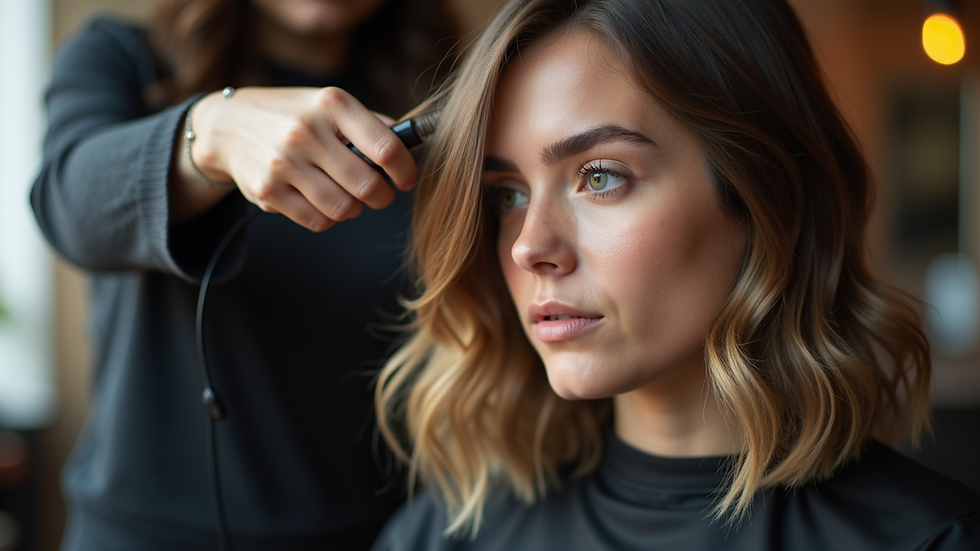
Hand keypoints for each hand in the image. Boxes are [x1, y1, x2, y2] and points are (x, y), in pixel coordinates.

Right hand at [180, 86, 416, 230]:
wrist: (227, 124)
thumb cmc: (292, 115)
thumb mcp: (328, 104)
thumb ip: (370, 124)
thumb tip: (410, 142)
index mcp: (331, 105)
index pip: (386, 148)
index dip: (405, 171)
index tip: (406, 179)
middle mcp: (306, 132)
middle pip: (368, 186)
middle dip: (382, 197)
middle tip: (378, 194)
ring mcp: (284, 162)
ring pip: (344, 209)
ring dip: (354, 209)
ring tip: (347, 196)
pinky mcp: (267, 190)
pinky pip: (317, 222)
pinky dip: (328, 218)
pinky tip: (321, 202)